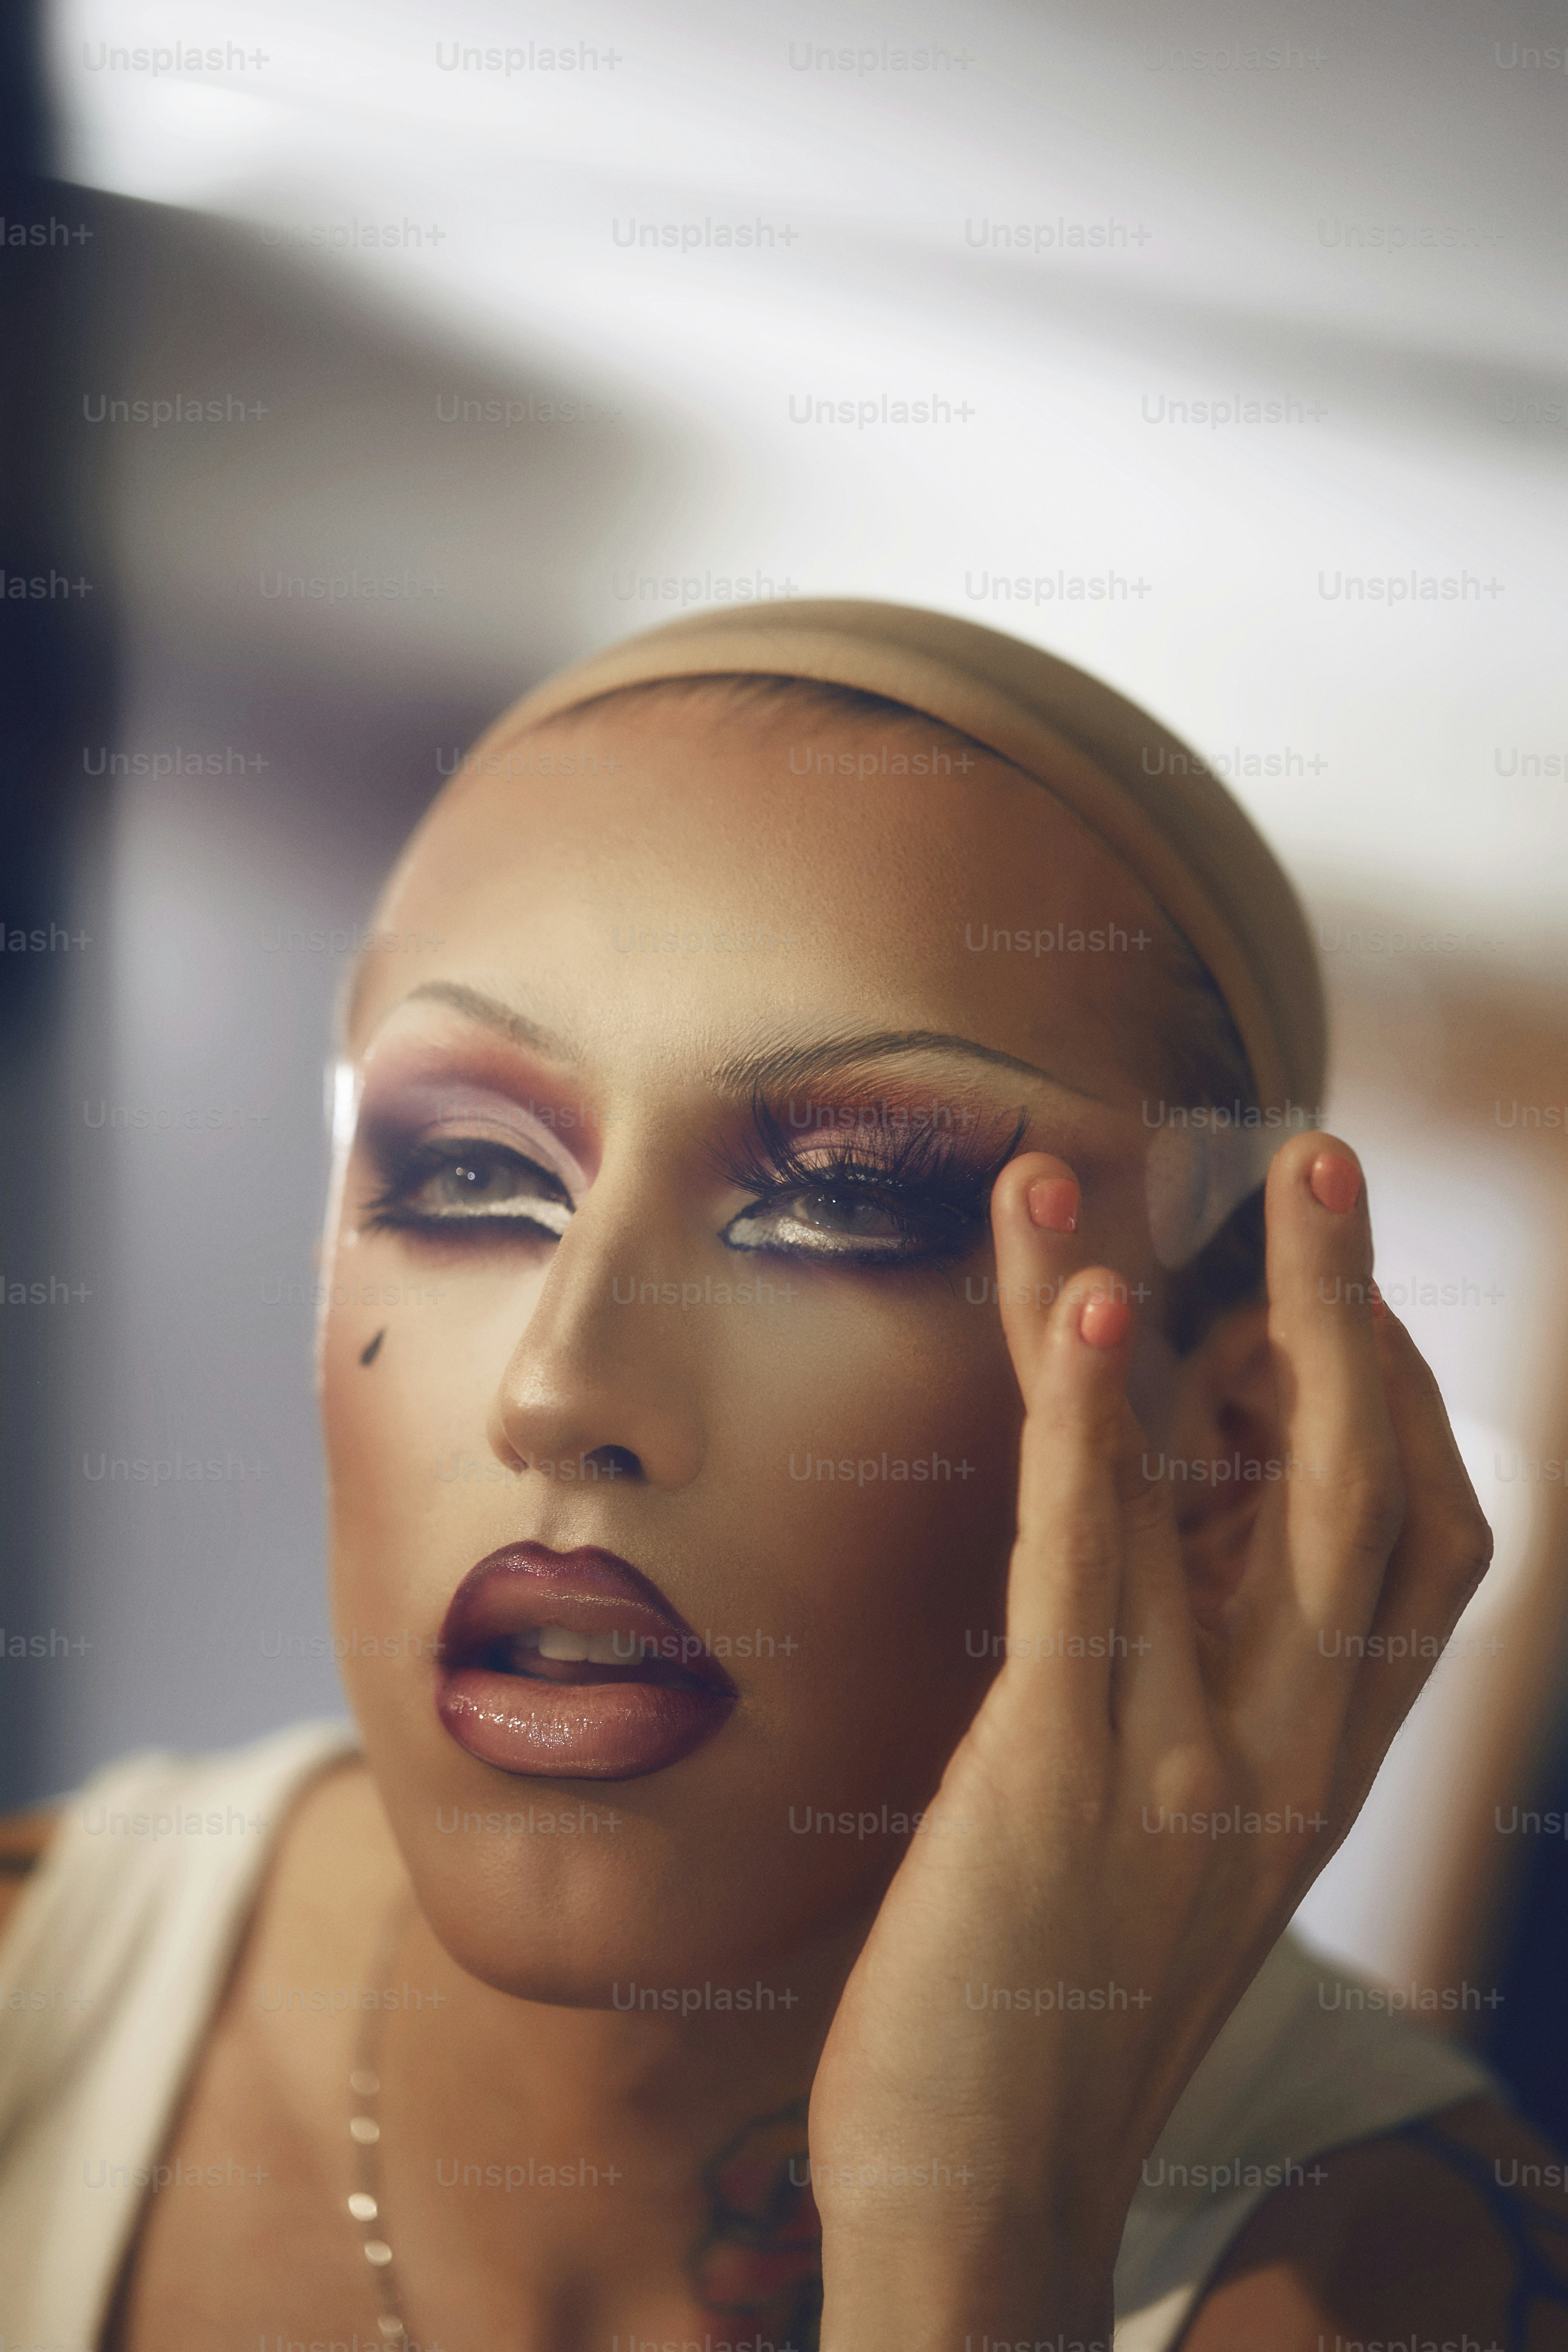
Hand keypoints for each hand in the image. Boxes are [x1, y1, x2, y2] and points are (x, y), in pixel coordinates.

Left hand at [807, 1132, 1492, 2351]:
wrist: (989, 2183)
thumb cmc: (1053, 1968)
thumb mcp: (1165, 1789)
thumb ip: (1195, 1643)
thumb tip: (1172, 1473)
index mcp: (1324, 1745)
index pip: (1417, 1531)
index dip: (1380, 1380)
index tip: (1303, 1267)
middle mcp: (1298, 1744)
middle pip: (1375, 1482)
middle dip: (1349, 1306)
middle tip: (1312, 1154)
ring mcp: (1201, 1760)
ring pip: (1257, 1492)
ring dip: (1219, 1308)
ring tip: (1174, 1166)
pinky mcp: (1071, 1776)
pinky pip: (1098, 1557)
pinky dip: (1096, 1418)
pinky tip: (1083, 1303)